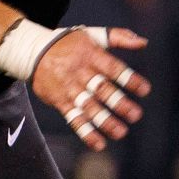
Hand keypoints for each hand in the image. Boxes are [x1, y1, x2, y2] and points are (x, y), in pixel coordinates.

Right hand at [31, 27, 149, 151]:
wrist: (34, 51)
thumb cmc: (70, 44)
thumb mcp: (93, 34)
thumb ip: (119, 37)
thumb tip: (143, 43)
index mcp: (91, 55)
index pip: (113, 68)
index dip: (129, 79)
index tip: (145, 90)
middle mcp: (80, 72)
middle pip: (102, 89)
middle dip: (119, 104)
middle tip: (136, 116)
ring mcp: (69, 88)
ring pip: (88, 106)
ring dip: (104, 121)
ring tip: (121, 132)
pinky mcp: (59, 101)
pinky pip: (73, 118)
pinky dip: (85, 132)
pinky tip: (99, 143)